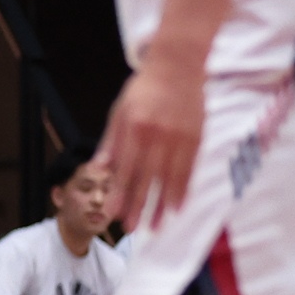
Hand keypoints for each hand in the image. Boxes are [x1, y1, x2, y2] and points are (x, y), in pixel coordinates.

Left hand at [98, 60, 204, 228]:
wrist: (178, 66)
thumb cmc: (143, 89)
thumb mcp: (119, 112)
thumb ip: (111, 142)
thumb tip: (98, 168)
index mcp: (134, 129)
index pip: (124, 168)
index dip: (119, 193)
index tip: (113, 214)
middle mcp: (156, 135)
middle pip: (145, 178)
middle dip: (138, 205)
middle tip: (131, 228)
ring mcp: (178, 137)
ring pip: (168, 178)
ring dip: (161, 204)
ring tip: (155, 225)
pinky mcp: (196, 137)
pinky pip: (189, 169)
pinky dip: (183, 189)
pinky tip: (178, 206)